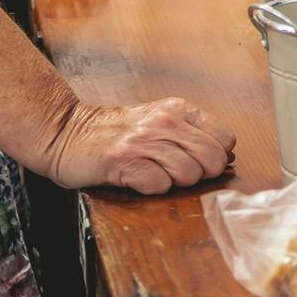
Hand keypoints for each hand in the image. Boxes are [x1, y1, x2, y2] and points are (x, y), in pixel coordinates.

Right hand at [46, 97, 235, 193]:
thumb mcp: (160, 120)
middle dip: (201, 174)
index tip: (199, 160)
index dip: (217, 156)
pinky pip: (159, 185)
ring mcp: (144, 141)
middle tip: (176, 171)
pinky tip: (137, 178)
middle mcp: (164, 121)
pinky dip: (152, 188)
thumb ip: (192, 133)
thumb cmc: (118, 131)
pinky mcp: (124, 161)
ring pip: (189, 174)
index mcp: (178, 109)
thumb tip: (227, 155)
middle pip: (213, 159)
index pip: (226, 138)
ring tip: (153, 172)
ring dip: (174, 182)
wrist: (68, 132)